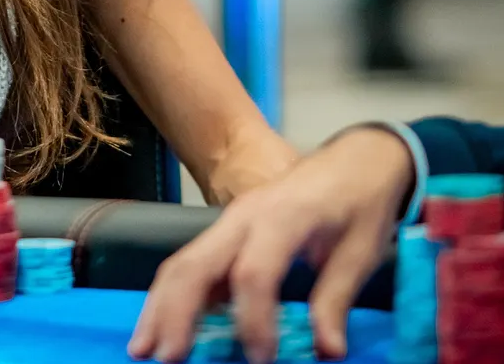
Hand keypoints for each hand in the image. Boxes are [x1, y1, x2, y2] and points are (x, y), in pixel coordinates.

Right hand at [128, 128, 413, 363]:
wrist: (355, 160)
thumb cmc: (360, 203)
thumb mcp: (361, 251)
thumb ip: (336, 299)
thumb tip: (327, 350)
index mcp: (283, 217)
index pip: (254, 271)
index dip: (253, 319)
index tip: (262, 359)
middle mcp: (244, 217)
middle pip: (196, 264)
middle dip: (176, 313)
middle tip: (167, 359)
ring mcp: (228, 223)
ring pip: (181, 263)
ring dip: (159, 306)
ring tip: (142, 348)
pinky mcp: (224, 232)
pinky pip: (188, 263)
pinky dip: (170, 296)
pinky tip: (161, 328)